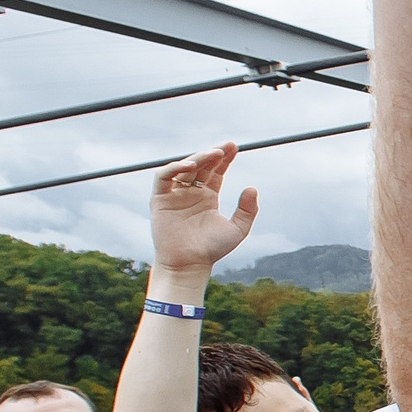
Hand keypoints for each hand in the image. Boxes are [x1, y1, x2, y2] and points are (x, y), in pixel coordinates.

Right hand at [148, 144, 258, 273]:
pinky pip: (163, 177)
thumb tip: (252, 187)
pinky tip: (190, 166)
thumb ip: (248, 210)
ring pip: (184, 168)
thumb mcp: (237, 229)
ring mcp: (175, 195)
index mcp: (208, 197)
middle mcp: (191, 193)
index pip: (216, 171)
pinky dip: (174, 168)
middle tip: (227, 147)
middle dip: (214, 154)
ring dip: (198, 158)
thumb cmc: (212, 249)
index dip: (225, 159)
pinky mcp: (160, 199)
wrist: (189, 265)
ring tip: (214, 154)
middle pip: (202, 166)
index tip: (235, 147)